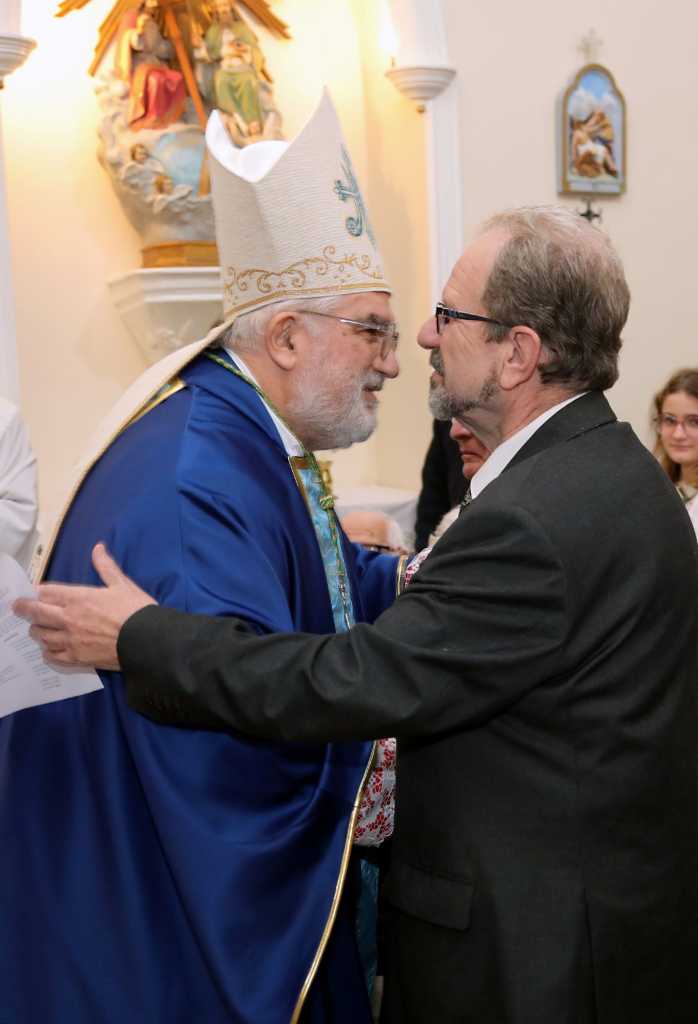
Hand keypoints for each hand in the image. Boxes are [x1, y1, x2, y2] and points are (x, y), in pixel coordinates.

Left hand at [13, 543, 156, 670]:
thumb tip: (98, 548)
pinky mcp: (77, 658)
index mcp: (79, 598)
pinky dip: (48, 651)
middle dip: (24, 609)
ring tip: (36, 628)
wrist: (146, 641)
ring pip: (42, 635)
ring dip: (36, 630)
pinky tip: (49, 649)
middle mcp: (69, 619)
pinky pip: (53, 656)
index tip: (34, 591)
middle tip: (17, 607)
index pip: (47, 593)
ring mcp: (71, 640)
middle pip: (37, 614)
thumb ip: (105, 566)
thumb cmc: (136, 611)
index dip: (38, 591)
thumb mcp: (122, 584)